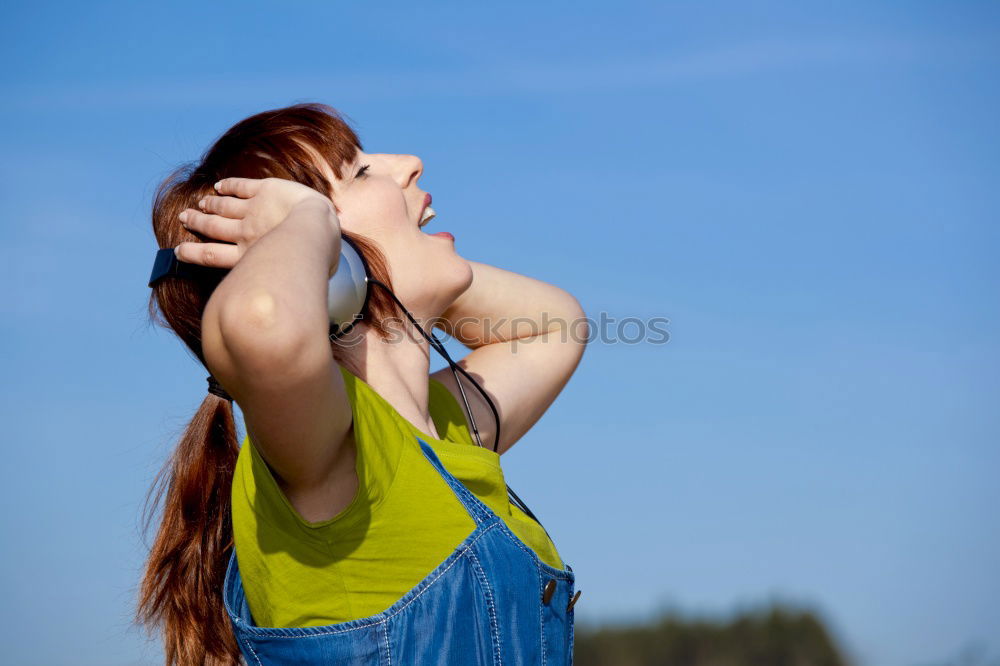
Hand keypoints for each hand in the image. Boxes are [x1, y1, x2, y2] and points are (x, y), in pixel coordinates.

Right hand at [175, 177, 336, 268]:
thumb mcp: (285, 279)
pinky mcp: (264, 191)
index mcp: (248, 257)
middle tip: (184, 217)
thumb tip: (279, 300)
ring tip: (199, 204)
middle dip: (196, 222)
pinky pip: (240, 187)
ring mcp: (253, 210)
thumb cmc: (311, 259)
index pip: (212, 256)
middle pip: (213, 227)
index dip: (193, 253)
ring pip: (223, 206)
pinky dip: (227, 186)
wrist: (315, 227)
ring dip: (209, 205)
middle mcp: (245, 233)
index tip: (179, 251)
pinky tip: (219, 187)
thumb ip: (273, 283)